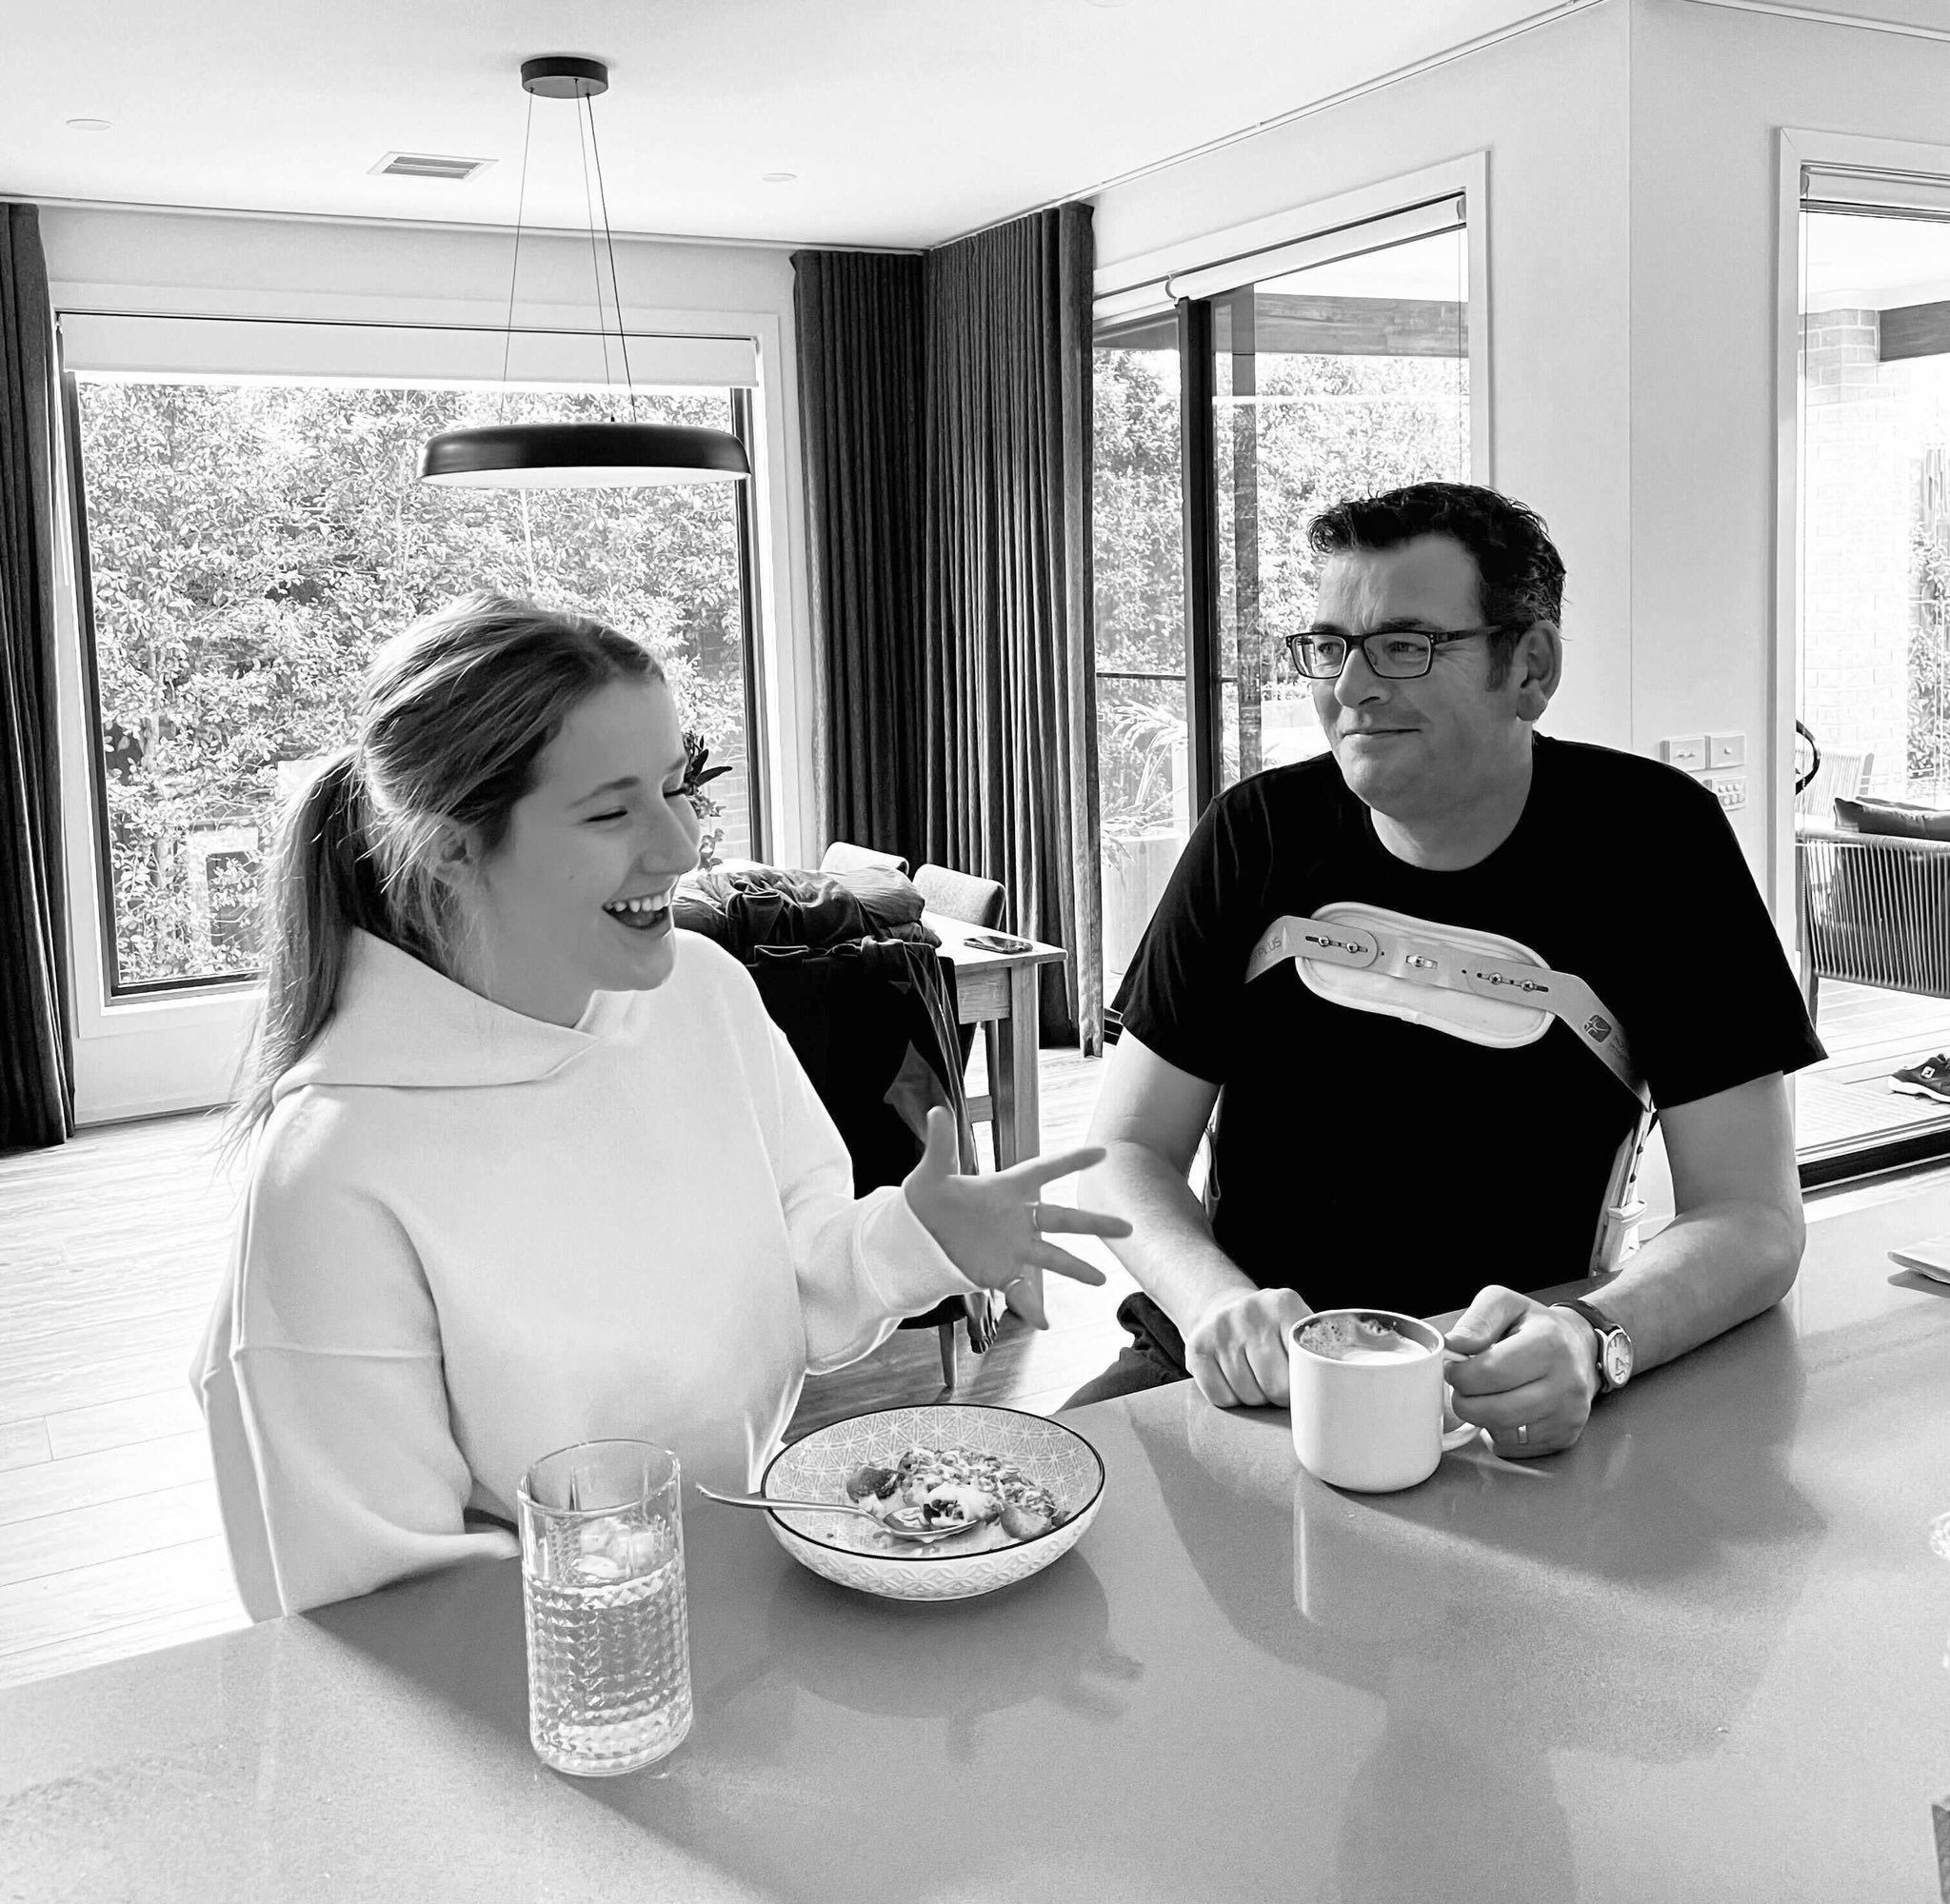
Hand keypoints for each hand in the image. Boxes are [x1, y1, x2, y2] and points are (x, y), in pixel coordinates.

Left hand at [902, 1108, 1125, 1328]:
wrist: (916, 1239)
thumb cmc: (925, 1201)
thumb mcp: (931, 1174)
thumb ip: (941, 1146)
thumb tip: (937, 1110)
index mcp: (1005, 1189)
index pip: (1043, 1171)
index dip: (1070, 1161)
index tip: (1102, 1152)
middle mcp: (1017, 1219)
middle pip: (1062, 1219)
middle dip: (1094, 1223)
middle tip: (1127, 1228)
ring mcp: (1012, 1248)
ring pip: (1051, 1257)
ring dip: (1076, 1268)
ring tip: (1101, 1280)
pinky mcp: (999, 1273)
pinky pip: (1021, 1291)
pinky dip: (1032, 1307)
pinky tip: (1045, 1322)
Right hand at [1184, 1285, 1311, 1409]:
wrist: (1224, 1306)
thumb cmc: (1271, 1329)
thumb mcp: (1296, 1326)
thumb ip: (1319, 1349)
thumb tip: (1344, 1385)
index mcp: (1283, 1304)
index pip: (1304, 1364)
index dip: (1307, 1386)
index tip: (1306, 1388)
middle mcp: (1249, 1311)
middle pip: (1276, 1386)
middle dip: (1281, 1397)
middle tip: (1280, 1387)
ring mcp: (1220, 1328)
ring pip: (1248, 1395)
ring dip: (1255, 1399)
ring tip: (1256, 1379)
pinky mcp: (1197, 1346)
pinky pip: (1220, 1397)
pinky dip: (1230, 1399)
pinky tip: (1233, 1380)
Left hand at [1443, 1285, 1599, 1457]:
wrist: (1579, 1349)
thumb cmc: (1536, 1327)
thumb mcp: (1505, 1304)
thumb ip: (1477, 1320)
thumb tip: (1453, 1343)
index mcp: (1549, 1344)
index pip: (1491, 1371)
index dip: (1460, 1374)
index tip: (1452, 1368)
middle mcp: (1566, 1383)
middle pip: (1496, 1410)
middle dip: (1465, 1401)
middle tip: (1462, 1387)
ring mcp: (1569, 1414)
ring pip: (1504, 1432)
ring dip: (1481, 1417)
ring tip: (1484, 1395)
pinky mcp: (1565, 1437)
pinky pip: (1515, 1447)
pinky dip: (1498, 1432)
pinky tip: (1503, 1409)